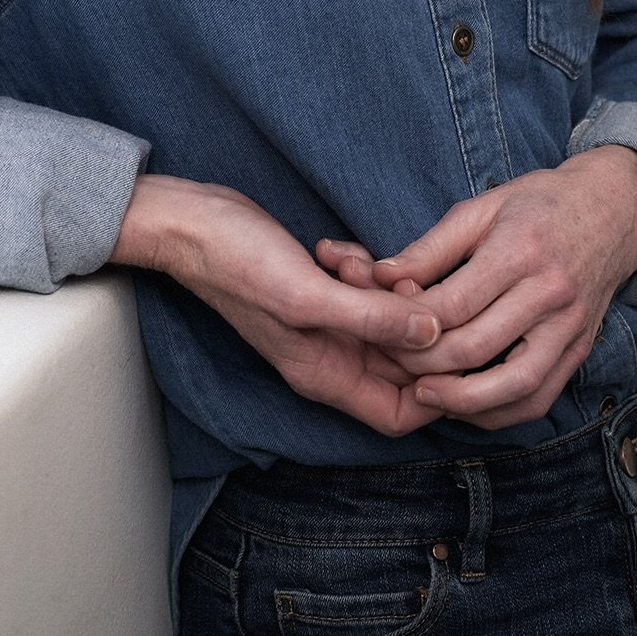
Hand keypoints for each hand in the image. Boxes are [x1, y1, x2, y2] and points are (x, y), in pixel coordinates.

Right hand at [113, 174, 446, 436]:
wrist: (192, 221)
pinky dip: (361, 266)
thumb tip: (435, 335)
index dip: (434, 388)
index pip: (399, 414)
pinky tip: (332, 250)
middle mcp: (328, 356)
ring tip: (351, 264)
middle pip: (402, 363)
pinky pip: (365, 288)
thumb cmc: (235, 263)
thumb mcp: (305, 295)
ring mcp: (326, 323)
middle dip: (410, 323)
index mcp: (324, 375)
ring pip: (387, 318)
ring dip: (382, 287)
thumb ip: (372, 319)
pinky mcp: (322, 290)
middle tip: (397, 285)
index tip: (444, 340)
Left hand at [314, 147, 636, 430]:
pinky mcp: (580, 351)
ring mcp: (570, 328)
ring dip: (460, 402)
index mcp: (520, 251)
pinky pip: (539, 398)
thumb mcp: (481, 208)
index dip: (410, 322)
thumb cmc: (540, 204)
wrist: (615, 210)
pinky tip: (464, 406)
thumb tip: (378, 277)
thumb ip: (430, 247)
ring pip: (512, 387)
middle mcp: (550, 294)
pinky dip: (499, 413)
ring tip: (422, 396)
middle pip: (475, 348)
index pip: (454, 304)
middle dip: (423, 364)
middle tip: (390, 362)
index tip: (381, 323)